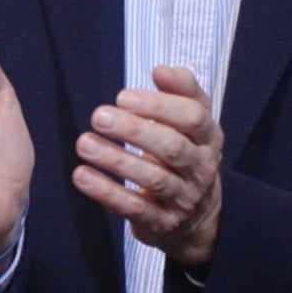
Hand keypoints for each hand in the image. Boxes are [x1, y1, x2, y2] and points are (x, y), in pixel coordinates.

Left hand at [72, 65, 223, 267]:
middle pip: (172, 148)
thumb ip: (181, 90)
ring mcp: (183, 198)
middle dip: (134, 130)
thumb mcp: (192, 121)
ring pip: (152, 179)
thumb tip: (162, 70)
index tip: (123, 96)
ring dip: (116, 160)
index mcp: (209, 138)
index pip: (192, 118)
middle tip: (99, 115)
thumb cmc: (186, 152)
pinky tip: (82, 175)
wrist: (199, 217)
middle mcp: (200, 168)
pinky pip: (133, 207)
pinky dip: (106, 192)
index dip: (159, 105)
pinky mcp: (161, 222)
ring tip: (85, 143)